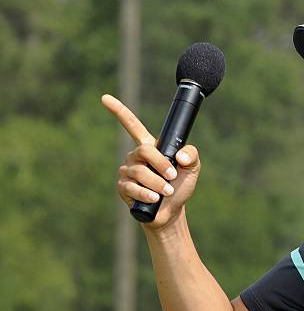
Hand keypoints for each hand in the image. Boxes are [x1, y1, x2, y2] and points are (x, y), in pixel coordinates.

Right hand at [101, 94, 200, 229]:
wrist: (171, 211)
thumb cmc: (180, 186)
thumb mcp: (192, 168)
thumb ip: (191, 154)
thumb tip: (179, 156)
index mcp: (149, 146)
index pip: (132, 125)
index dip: (119, 111)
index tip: (105, 98)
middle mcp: (135, 156)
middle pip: (144, 151)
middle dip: (160, 164)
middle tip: (172, 176)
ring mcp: (127, 172)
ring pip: (139, 172)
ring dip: (157, 183)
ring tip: (166, 192)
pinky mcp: (122, 188)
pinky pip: (131, 188)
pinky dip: (146, 194)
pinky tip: (154, 198)